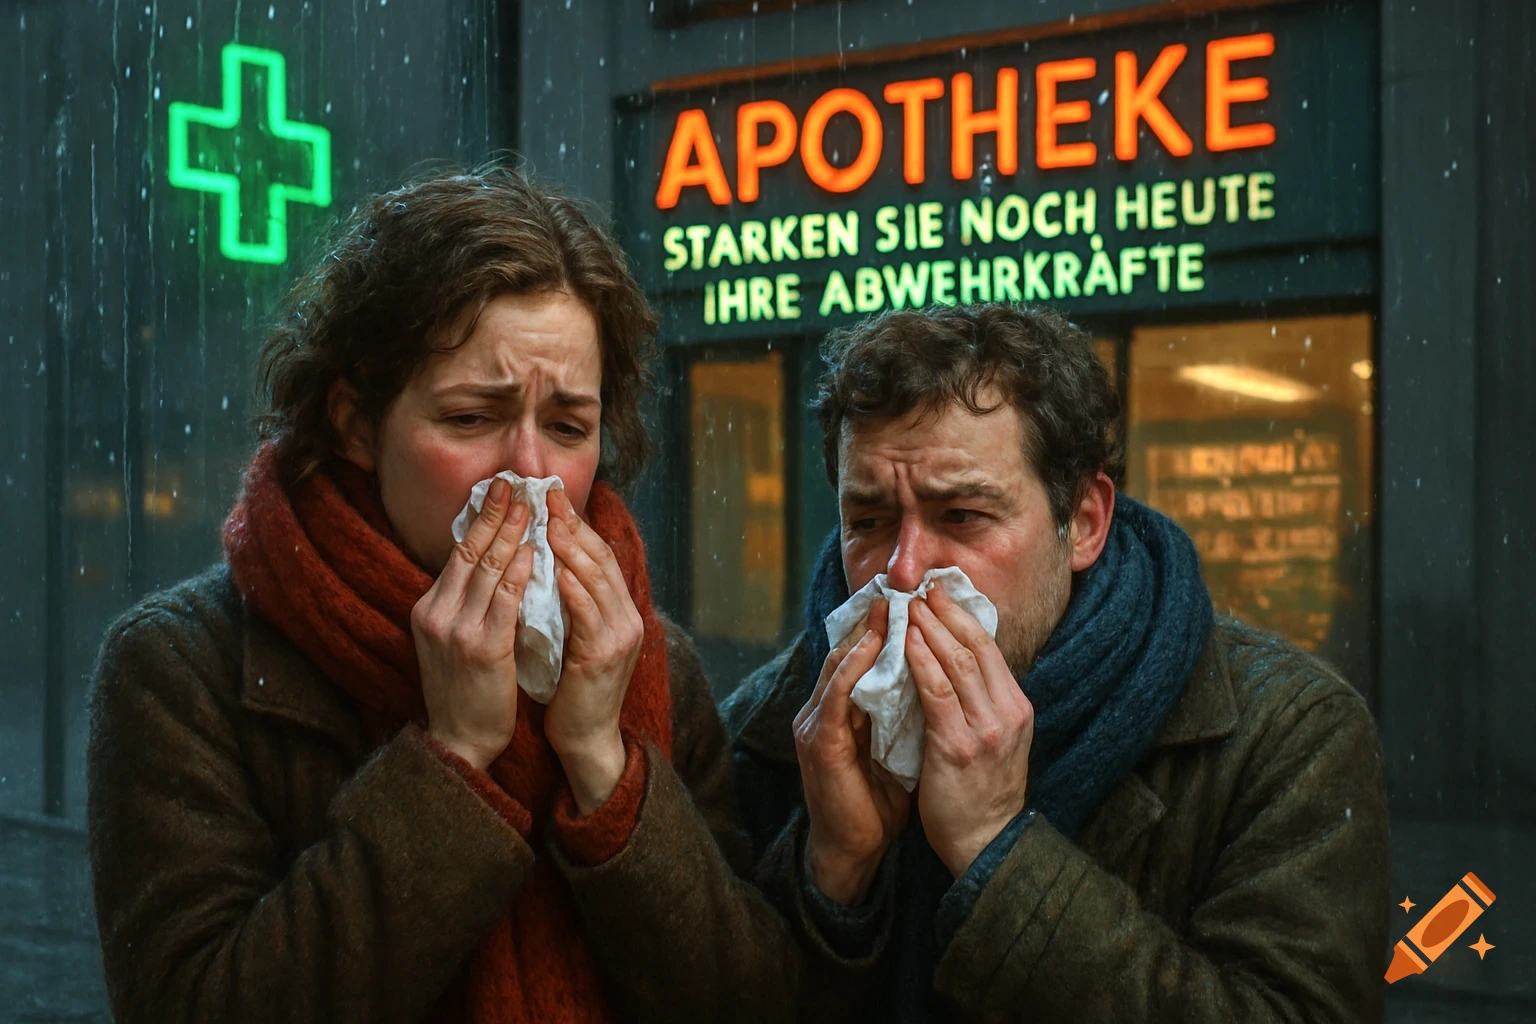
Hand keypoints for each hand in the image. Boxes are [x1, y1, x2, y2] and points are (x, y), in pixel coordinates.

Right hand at [413, 477, 535, 771]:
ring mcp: (456, 630)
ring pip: (487, 570)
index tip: (498, 491)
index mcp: (428, 609)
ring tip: (530, 506)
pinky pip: (504, 601)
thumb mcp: (453, 640)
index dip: (480, 520)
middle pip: (469, 552)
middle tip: (513, 482)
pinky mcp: (482, 648)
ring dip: (511, 534)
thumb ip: (466, 604)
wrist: (458, 742)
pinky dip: (520, 572)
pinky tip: (535, 552)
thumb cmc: (465, 692)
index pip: (458, 554)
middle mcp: (437, 614)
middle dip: (493, 514)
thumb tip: (490, 563)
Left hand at [543, 486, 643, 814]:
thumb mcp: (572, 638)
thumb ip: (567, 604)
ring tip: (550, 522)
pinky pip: (587, 614)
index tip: (553, 497)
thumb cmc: (570, 690)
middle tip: (549, 495)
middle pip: (602, 559)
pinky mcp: (604, 656)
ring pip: (597, 580)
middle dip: (574, 525)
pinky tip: (556, 568)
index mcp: (619, 612)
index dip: (578, 525)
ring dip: (572, 548)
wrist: (586, 741)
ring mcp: (619, 636)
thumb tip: (542, 565)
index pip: (600, 557)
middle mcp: (626, 619)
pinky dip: (573, 588)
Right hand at [795, 600, 911, 904]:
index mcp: (842, 710)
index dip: (884, 628)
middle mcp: (822, 710)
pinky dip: (853, 668)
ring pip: (839, 666)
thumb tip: (940, 681)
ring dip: (864, 635)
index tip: (915, 601)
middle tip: (903, 589)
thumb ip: (906, 713)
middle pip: (847, 652)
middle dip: (874, 621)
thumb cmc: (877, 801)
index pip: (861, 657)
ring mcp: (815, 725)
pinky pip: (836, 696)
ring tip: (889, 607)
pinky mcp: (819, 743)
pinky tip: (872, 648)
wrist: (854, 849)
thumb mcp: (898, 746)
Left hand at [906, 584, 1033, 876]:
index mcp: (1016, 708)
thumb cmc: (982, 792)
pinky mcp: (957, 745)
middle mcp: (1007, 713)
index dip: (963, 616)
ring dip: (928, 628)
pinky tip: (903, 642)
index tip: (940, 593)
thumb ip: (982, 703)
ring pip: (956, 661)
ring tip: (906, 605)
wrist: (985, 843)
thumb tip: (958, 663)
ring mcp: (984, 729)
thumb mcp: (997, 740)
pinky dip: (919, 661)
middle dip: (945, 613)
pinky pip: (936, 692)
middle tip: (920, 588)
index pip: (989, 648)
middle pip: (975, 646)